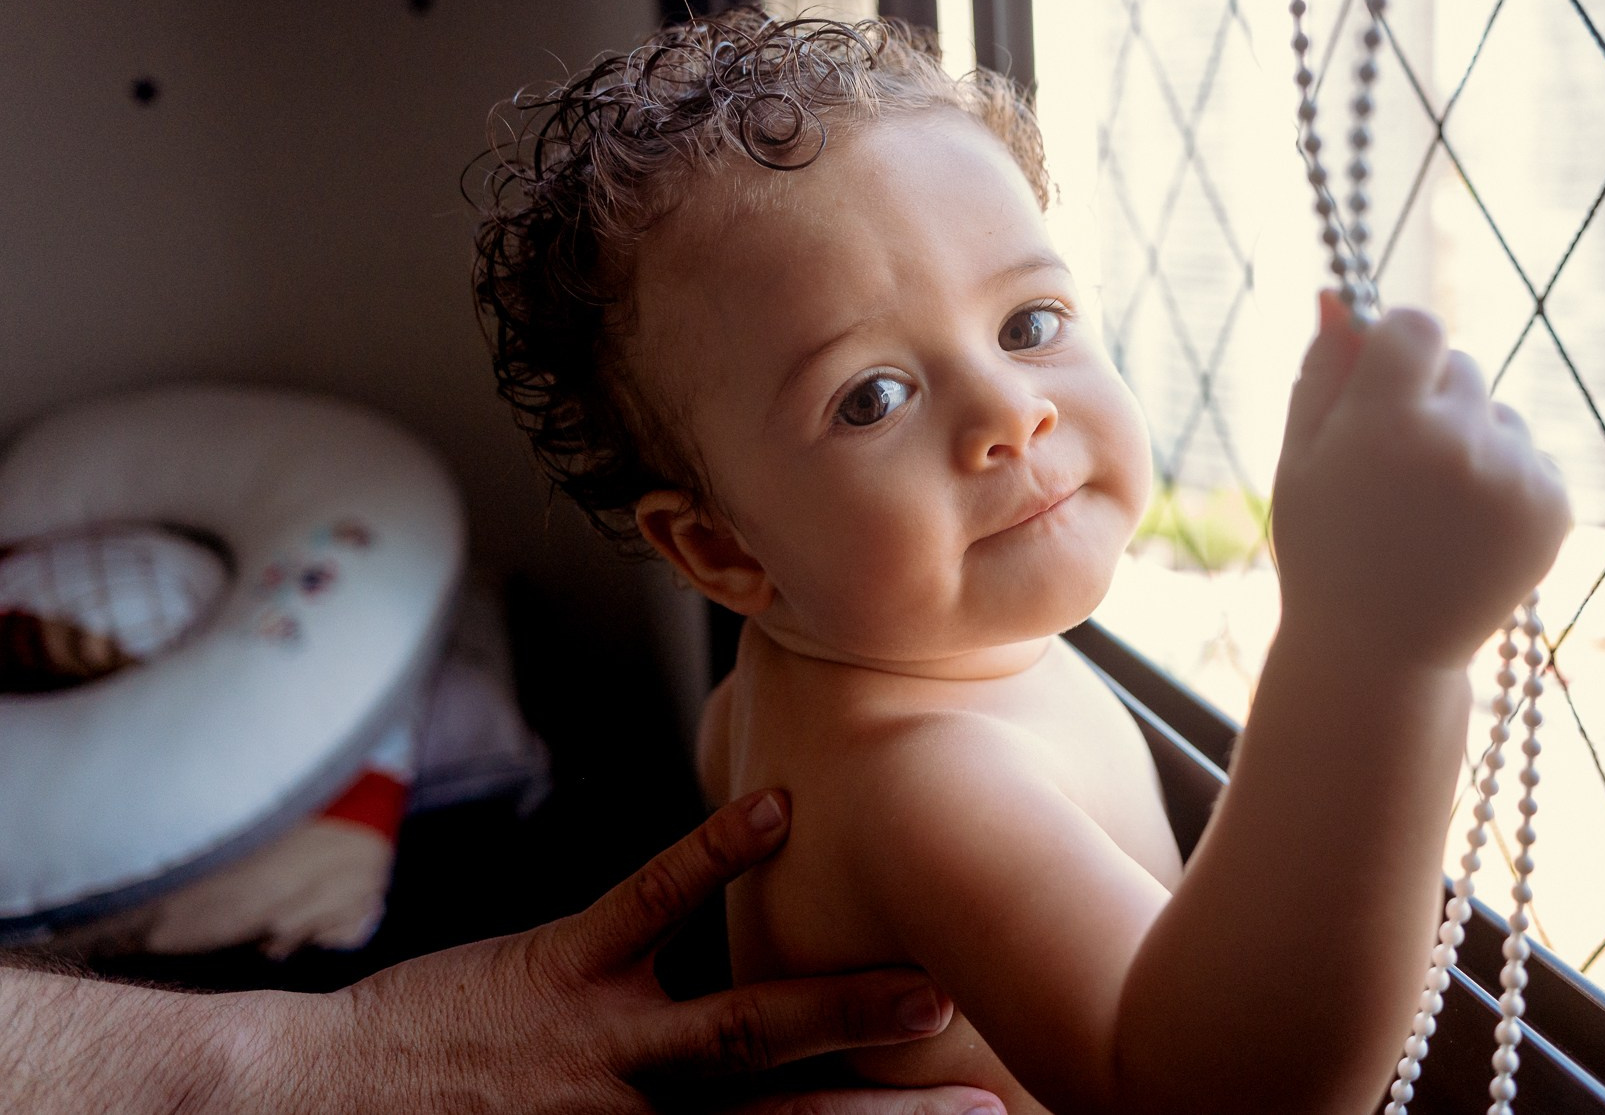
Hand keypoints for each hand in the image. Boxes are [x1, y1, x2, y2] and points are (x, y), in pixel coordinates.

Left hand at [243, 791, 1000, 1114]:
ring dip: (837, 1010)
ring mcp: (605, 1041)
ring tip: (924, 990)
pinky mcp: (563, 963)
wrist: (325, 1105)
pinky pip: (649, 902)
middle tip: (986, 1100)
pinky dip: (713, 855)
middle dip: (889, 1111)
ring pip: (739, 1028)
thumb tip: (751, 1100)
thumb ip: (666, 1114)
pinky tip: (776, 814)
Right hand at [1271, 292, 1569, 671]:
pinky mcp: (1552, 506)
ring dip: (1472, 441)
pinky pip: (1529, 456)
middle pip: (1461, 366)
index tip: (1382, 388)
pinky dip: (1503, 481)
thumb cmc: (1325, 549)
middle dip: (1432, 400)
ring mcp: (1514, 476)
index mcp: (1386, 422)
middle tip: (1396, 472)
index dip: (1397, 351)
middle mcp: (1459, 442)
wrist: (1380, 651)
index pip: (1417, 325)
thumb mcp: (1299, 458)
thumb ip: (1321, 371)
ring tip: (1432, 511)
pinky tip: (1466, 530)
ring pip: (1499, 413)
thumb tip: (1337, 294)